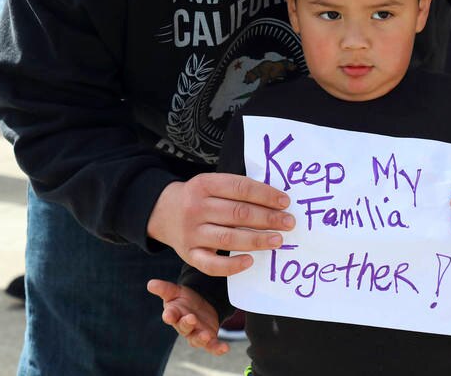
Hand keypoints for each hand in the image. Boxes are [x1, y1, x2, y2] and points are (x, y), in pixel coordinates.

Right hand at [146, 174, 294, 275]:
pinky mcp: (189, 255)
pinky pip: (212, 265)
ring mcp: (192, 233)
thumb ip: (236, 190)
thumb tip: (276, 202)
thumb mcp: (211, 184)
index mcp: (203, 184)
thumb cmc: (198, 198)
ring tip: (278, 240)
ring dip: (257, 240)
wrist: (162, 212)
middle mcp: (196, 208)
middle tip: (289, 222)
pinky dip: (232, 265)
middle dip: (267, 218)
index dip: (265, 195)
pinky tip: (250, 261)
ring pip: (228, 238)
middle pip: (237, 214)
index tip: (285, 202)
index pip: (240, 188)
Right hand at [147, 279, 229, 355]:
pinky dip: (218, 348)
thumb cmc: (183, 300)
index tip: (168, 315)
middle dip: (187, 324)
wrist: (200, 306)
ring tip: (206, 335)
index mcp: (174, 314)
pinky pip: (212, 346)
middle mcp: (184, 326)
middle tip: (191, 319)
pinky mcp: (208, 338)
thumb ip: (164, 289)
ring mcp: (196, 333)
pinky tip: (225, 347)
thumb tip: (150, 283)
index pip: (170, 315)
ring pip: (197, 339)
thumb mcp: (175, 291)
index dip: (169, 316)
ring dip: (201, 338)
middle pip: (184, 327)